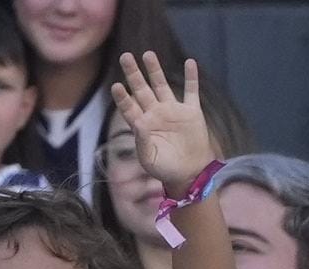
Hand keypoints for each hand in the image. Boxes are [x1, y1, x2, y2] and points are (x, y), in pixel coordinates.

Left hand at [111, 52, 213, 196]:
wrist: (189, 173)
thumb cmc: (165, 169)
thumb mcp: (149, 158)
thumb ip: (142, 141)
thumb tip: (137, 123)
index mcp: (142, 125)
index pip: (129, 107)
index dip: (122, 96)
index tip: (116, 85)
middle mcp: (155, 114)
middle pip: (142, 89)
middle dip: (133, 74)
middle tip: (125, 56)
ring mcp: (173, 111)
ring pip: (162, 85)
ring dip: (155, 70)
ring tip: (148, 54)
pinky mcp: (191, 112)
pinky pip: (191, 91)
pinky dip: (192, 78)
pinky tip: (190, 62)